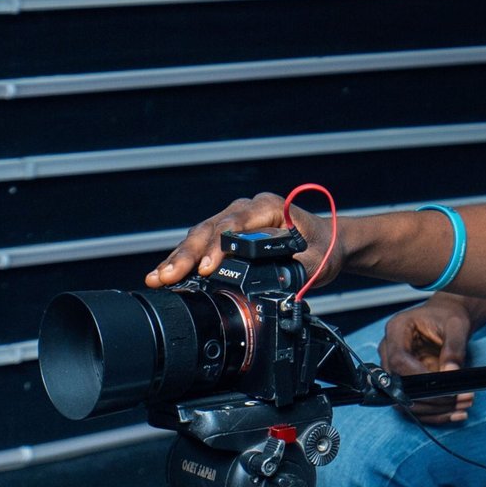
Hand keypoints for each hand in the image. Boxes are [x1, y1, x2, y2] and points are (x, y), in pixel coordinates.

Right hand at [144, 192, 339, 286]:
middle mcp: (246, 209)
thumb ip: (299, 268)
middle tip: (169, 276)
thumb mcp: (318, 259)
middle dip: (188, 254)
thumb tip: (276, 279)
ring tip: (158, 278)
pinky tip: (164, 275)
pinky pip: (200, 245)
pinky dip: (183, 260)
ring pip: (199, 236)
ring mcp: (233, 220)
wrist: (326, 242)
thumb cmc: (323, 247)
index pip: (234, 224)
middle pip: (209, 229)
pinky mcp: (225, 235)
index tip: (207, 268)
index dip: (217, 246)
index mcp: (268, 207)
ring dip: (178, 258)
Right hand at [378, 294, 475, 423]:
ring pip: (404, 400)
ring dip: (434, 409)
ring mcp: (393, 369)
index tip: (442, 387)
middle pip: (398, 384)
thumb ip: (454, 348)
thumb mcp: (456, 326)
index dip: (418, 377)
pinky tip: (454, 412)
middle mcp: (389, 350)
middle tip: (460, 399)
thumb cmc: (447, 317)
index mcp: (397, 330)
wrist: (446, 319)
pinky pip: (413, 403)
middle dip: (430, 398)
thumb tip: (450, 373)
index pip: (398, 360)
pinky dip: (434, 412)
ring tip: (462, 407)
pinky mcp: (403, 382)